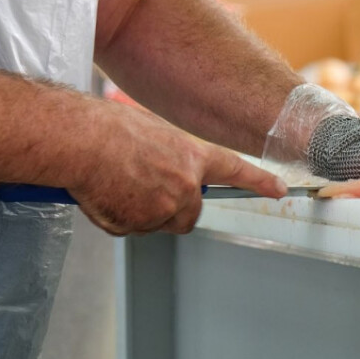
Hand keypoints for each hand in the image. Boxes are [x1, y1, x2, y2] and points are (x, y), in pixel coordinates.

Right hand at [68, 101, 285, 234]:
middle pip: (189, 214)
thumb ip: (171, 159)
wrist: (80, 142)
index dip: (258, 181)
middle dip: (171, 209)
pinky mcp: (139, 225)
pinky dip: (117, 218)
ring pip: (157, 223)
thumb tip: (163, 174)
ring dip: (140, 213)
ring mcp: (164, 208)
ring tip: (116, 183)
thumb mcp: (153, 134)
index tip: (279, 189)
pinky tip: (104, 194)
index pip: (235, 170)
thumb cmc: (108, 129)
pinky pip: (130, 229)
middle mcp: (186, 185)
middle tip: (142, 188)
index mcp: (192, 157)